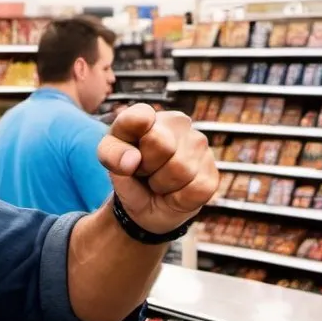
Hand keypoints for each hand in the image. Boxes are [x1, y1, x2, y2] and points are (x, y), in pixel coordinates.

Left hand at [97, 104, 218, 235]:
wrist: (146, 205)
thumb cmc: (129, 175)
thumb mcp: (109, 163)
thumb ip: (112, 155)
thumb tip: (132, 160)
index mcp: (149, 115)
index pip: (137, 118)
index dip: (126, 143)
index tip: (126, 156)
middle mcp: (179, 123)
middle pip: (160, 144)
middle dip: (145, 166)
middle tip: (143, 171)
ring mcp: (200, 146)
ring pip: (179, 170)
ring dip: (161, 185)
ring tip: (158, 182)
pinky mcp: (211, 173)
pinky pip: (195, 189)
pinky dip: (178, 198)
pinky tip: (175, 193)